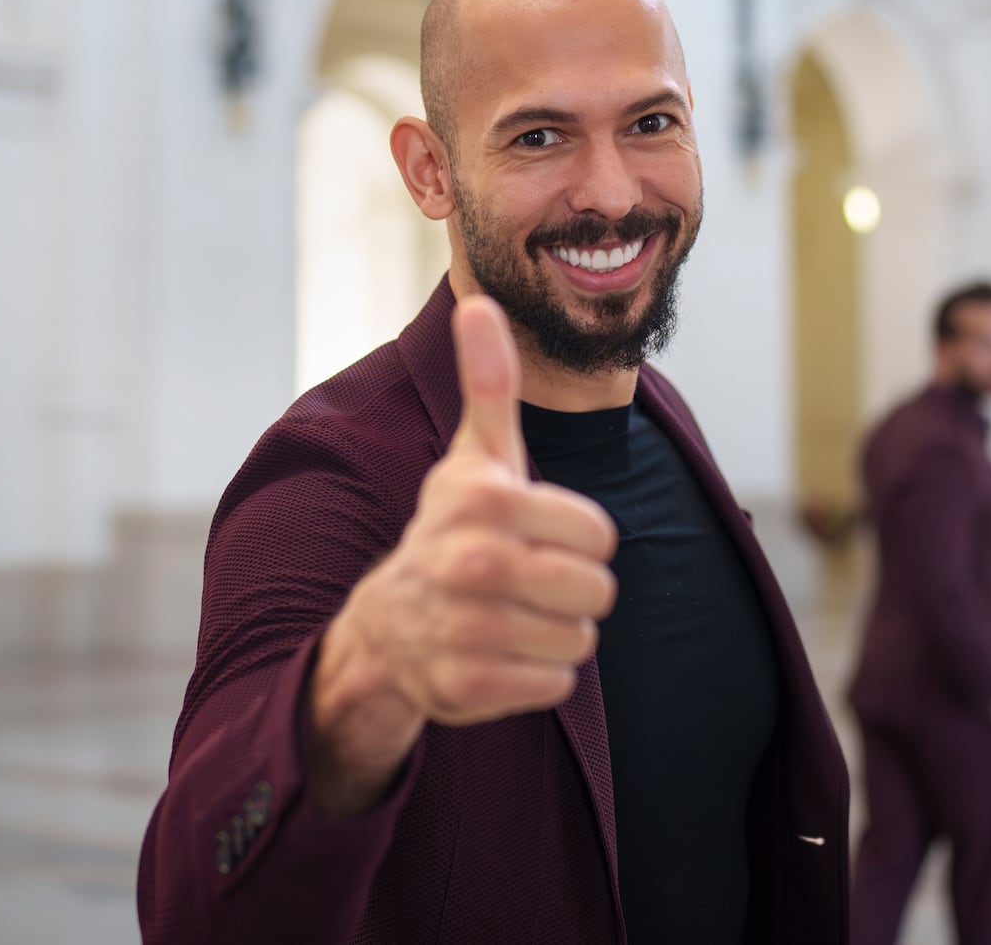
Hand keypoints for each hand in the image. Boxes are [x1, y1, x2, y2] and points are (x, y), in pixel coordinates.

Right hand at [305, 296, 617, 816]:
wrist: (390, 622)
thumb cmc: (454, 527)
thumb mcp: (475, 456)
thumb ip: (490, 383)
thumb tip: (479, 302)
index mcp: (486, 500)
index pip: (600, 535)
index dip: (579, 538)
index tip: (535, 534)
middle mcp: (472, 563)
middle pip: (598, 591)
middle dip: (573, 590)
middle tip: (528, 580)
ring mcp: (465, 629)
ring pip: (580, 641)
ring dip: (557, 632)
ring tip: (513, 614)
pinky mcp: (465, 688)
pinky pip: (554, 683)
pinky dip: (537, 675)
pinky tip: (500, 652)